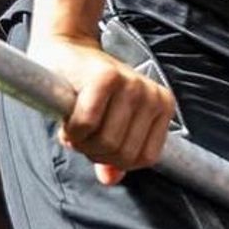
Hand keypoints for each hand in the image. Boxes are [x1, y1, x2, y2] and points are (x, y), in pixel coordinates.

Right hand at [29, 31, 174, 185]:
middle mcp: (152, 95)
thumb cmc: (88, 86)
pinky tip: (69, 114)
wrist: (66, 49)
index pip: (145, 158)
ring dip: (81, 141)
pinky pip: (86, 125)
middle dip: (95, 151)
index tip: (101, 143)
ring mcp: (132, 84)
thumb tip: (111, 179)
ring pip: (105, 143)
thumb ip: (113, 155)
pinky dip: (71, 128)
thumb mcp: (109, 123)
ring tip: (77, 123)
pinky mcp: (106, 77)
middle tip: (84, 132)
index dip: (117, 161)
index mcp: (162, 107)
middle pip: (123, 154)